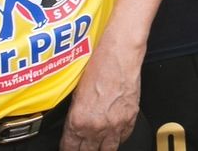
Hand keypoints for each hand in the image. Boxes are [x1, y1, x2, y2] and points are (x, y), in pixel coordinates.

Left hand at [60, 36, 141, 150]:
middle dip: (84, 150)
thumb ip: (75, 115)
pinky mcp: (130, 119)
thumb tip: (74, 127)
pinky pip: (123, 137)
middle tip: (83, 147)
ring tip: (98, 145)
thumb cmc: (98, 66)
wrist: (119, 55)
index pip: (69, 148)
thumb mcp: (76, 93)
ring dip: (101, 148)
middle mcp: (96, 126)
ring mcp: (115, 124)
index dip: (68, 150)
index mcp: (78, 120)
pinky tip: (113, 133)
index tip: (69, 149)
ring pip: (107, 150)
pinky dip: (118, 138)